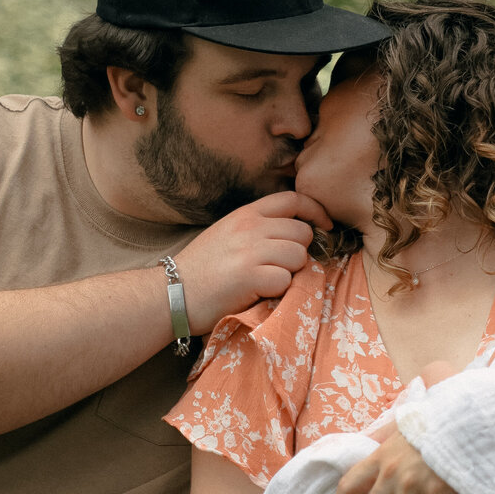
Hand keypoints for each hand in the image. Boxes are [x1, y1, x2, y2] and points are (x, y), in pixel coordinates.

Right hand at [177, 192, 331, 332]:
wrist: (170, 294)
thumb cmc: (199, 270)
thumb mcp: (227, 234)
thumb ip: (258, 229)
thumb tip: (295, 234)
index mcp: (245, 215)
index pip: (293, 199)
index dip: (316, 211)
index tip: (325, 226)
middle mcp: (249, 228)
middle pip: (303, 232)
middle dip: (300, 251)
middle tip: (281, 267)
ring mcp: (250, 251)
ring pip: (299, 256)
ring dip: (291, 272)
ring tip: (268, 281)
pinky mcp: (250, 277)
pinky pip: (286, 279)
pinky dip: (278, 290)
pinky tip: (259, 293)